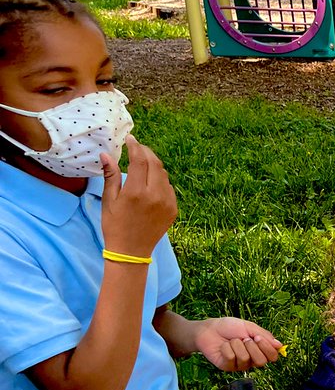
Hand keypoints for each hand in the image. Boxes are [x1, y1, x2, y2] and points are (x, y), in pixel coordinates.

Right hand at [100, 136, 177, 258]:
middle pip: (155, 163)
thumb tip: (106, 154)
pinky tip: (150, 181)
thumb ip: (110, 175)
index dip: (135, 146)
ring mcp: (167, 202)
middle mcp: (155, 195)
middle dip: (146, 152)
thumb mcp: (109, 200)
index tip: (130, 139)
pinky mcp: (174, 209)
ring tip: (142, 163)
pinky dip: (160, 179)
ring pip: (163, 174)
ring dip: (154, 165)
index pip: (139, 160)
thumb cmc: (114, 225)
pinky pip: (169, 187)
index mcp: (136, 192)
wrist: (131, 251)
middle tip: (137, 148)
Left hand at [194, 317, 282, 370]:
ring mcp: (239, 365)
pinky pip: (231, 358)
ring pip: (245, 359)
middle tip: (244, 339)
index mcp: (259, 350)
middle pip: (261, 362)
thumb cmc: (229, 327)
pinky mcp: (227, 367)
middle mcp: (251, 360)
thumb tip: (280, 345)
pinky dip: (227, 348)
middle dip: (252, 347)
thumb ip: (265, 336)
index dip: (267, 348)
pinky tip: (223, 346)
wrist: (209, 329)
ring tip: (231, 341)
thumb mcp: (249, 327)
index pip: (272, 357)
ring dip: (237, 345)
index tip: (258, 337)